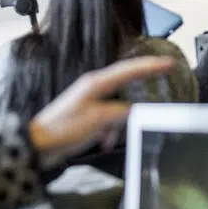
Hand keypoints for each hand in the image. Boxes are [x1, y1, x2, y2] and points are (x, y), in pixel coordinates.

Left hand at [28, 56, 174, 162]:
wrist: (39, 144)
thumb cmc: (62, 129)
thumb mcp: (98, 120)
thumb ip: (121, 113)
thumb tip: (133, 111)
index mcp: (96, 83)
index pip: (129, 70)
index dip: (151, 66)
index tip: (168, 64)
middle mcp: (93, 88)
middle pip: (125, 90)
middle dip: (133, 108)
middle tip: (147, 115)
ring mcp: (90, 101)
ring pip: (118, 109)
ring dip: (117, 125)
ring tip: (109, 138)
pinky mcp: (87, 115)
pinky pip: (108, 120)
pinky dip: (109, 131)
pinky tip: (104, 142)